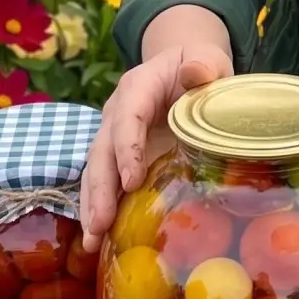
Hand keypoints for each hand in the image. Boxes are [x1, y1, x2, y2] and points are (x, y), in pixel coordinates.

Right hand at [80, 44, 232, 249]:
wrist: (184, 67)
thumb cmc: (198, 64)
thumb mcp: (206, 57)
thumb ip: (202, 63)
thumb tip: (194, 71)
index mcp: (138, 86)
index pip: (127, 116)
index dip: (126, 148)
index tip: (131, 182)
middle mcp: (117, 112)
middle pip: (102, 151)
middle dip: (100, 189)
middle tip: (99, 224)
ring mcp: (114, 136)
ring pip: (96, 171)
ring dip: (93, 206)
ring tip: (93, 241)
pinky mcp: (119, 156)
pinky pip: (106, 182)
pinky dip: (102, 208)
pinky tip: (101, 239)